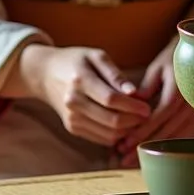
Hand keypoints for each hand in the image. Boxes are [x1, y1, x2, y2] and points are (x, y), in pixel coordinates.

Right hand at [16, 45, 149, 146]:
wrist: (46, 74)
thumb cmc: (75, 60)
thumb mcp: (96, 56)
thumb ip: (115, 74)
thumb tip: (134, 92)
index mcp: (80, 81)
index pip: (111, 100)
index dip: (133, 106)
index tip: (147, 107)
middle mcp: (73, 103)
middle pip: (110, 121)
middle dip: (134, 121)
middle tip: (147, 114)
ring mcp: (71, 119)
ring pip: (107, 134)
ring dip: (127, 130)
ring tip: (138, 119)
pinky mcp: (72, 128)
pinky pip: (100, 138)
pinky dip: (116, 135)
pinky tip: (125, 124)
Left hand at [114, 53, 193, 161]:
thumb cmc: (173, 60)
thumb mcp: (157, 68)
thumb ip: (146, 88)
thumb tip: (132, 106)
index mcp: (180, 87)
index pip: (160, 114)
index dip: (142, 130)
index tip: (124, 143)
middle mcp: (192, 101)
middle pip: (168, 129)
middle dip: (145, 144)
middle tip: (124, 157)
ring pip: (177, 135)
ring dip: (156, 149)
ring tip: (135, 158)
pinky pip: (184, 134)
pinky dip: (169, 145)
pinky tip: (155, 152)